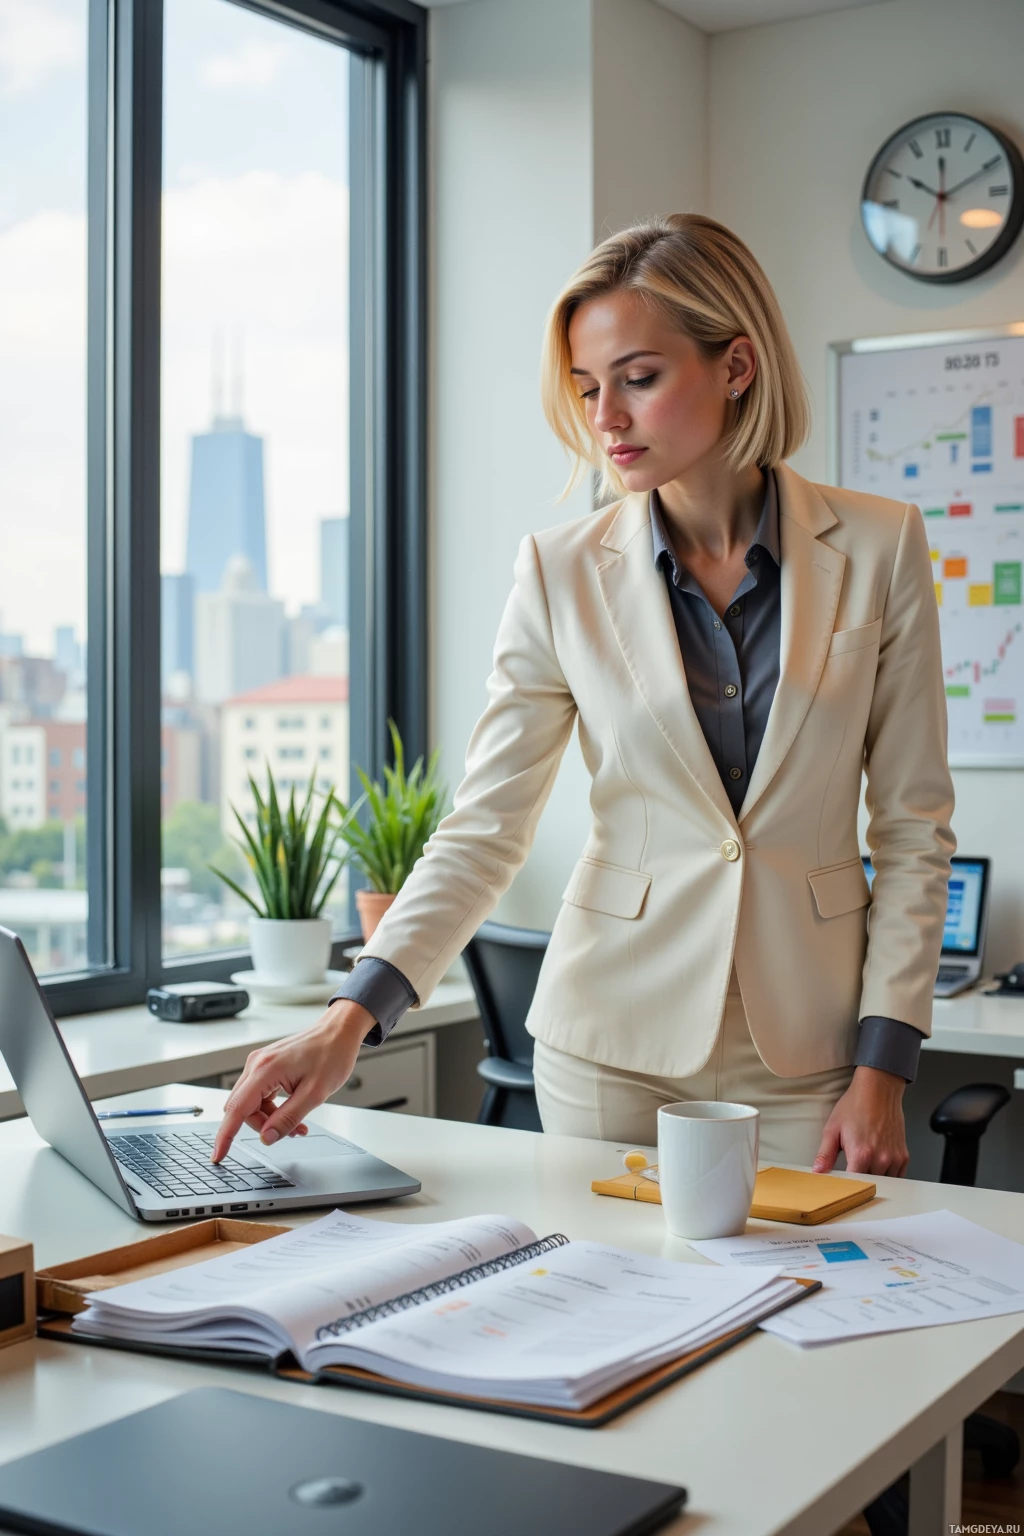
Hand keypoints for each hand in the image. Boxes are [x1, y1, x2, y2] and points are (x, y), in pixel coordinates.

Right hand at [211, 999, 375, 1162]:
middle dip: (262, 1126)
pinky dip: (273, 1108)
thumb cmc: (332, 1055)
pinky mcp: (266, 1066)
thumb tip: (267, 1138)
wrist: (339, 1032)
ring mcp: (260, 1064)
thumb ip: (287, 1118)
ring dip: (270, 1119)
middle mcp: (257, 1064)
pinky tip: (293, 1111)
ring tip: (298, 1125)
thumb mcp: (314, 1094)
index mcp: (265, 1069)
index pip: (236, 1109)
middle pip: (243, 1109)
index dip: (225, 1136)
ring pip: (252, 1104)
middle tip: (290, 1132)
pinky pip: (261, 1095)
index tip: (218, 1155)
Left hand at [811, 1065, 909, 1176]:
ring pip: (883, 1181)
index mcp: (861, 1154)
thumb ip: (825, 1154)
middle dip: (859, 1179)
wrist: (878, 1090)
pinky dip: (887, 1173)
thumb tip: (818, 1171)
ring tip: (866, 1160)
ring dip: (874, 1176)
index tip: (840, 1184)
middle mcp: (880, 1158)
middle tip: (851, 1168)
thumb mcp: (833, 1128)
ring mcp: (894, 1158)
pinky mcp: (903, 1155)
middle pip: (868, 1183)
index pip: (853, 1184)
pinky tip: (878, 1161)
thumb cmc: (856, 1105)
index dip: (845, 1185)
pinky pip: (896, 1175)